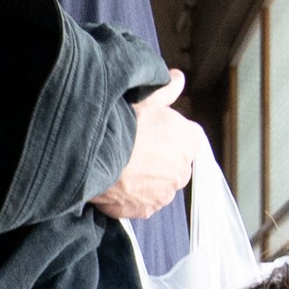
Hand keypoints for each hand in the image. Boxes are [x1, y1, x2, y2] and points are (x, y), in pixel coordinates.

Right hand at [91, 77, 208, 223]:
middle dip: (158, 161)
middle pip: (173, 165)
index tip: (148, 133)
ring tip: (121, 169)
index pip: (186, 139)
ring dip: (144, 181)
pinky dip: (131, 197)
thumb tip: (178, 78)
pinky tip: (116, 184)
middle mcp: (184, 169)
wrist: (98, 154)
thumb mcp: (147, 96)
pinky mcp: (147, 210)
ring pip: (157, 186)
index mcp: (190, 140)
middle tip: (132, 152)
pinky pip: (141, 203)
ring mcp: (165, 193)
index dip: (166, 136)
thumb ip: (167, 89)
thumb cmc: (125, 122)